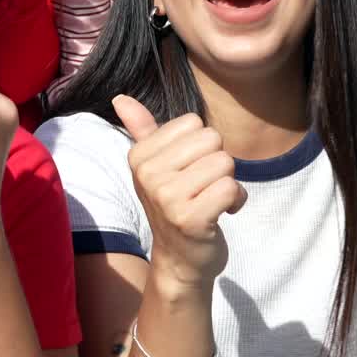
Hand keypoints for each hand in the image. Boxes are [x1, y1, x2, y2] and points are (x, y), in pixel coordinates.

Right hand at [113, 95, 246, 291]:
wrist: (180, 259)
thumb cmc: (173, 205)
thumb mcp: (154, 166)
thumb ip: (142, 129)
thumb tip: (119, 97)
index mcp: (139, 156)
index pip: (194, 123)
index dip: (200, 146)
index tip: (189, 171)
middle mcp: (148, 174)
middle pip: (212, 140)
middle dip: (217, 164)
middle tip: (201, 188)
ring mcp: (167, 198)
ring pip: (225, 163)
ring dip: (228, 184)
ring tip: (210, 201)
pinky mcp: (191, 219)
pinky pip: (232, 188)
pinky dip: (236, 201)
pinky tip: (221, 214)